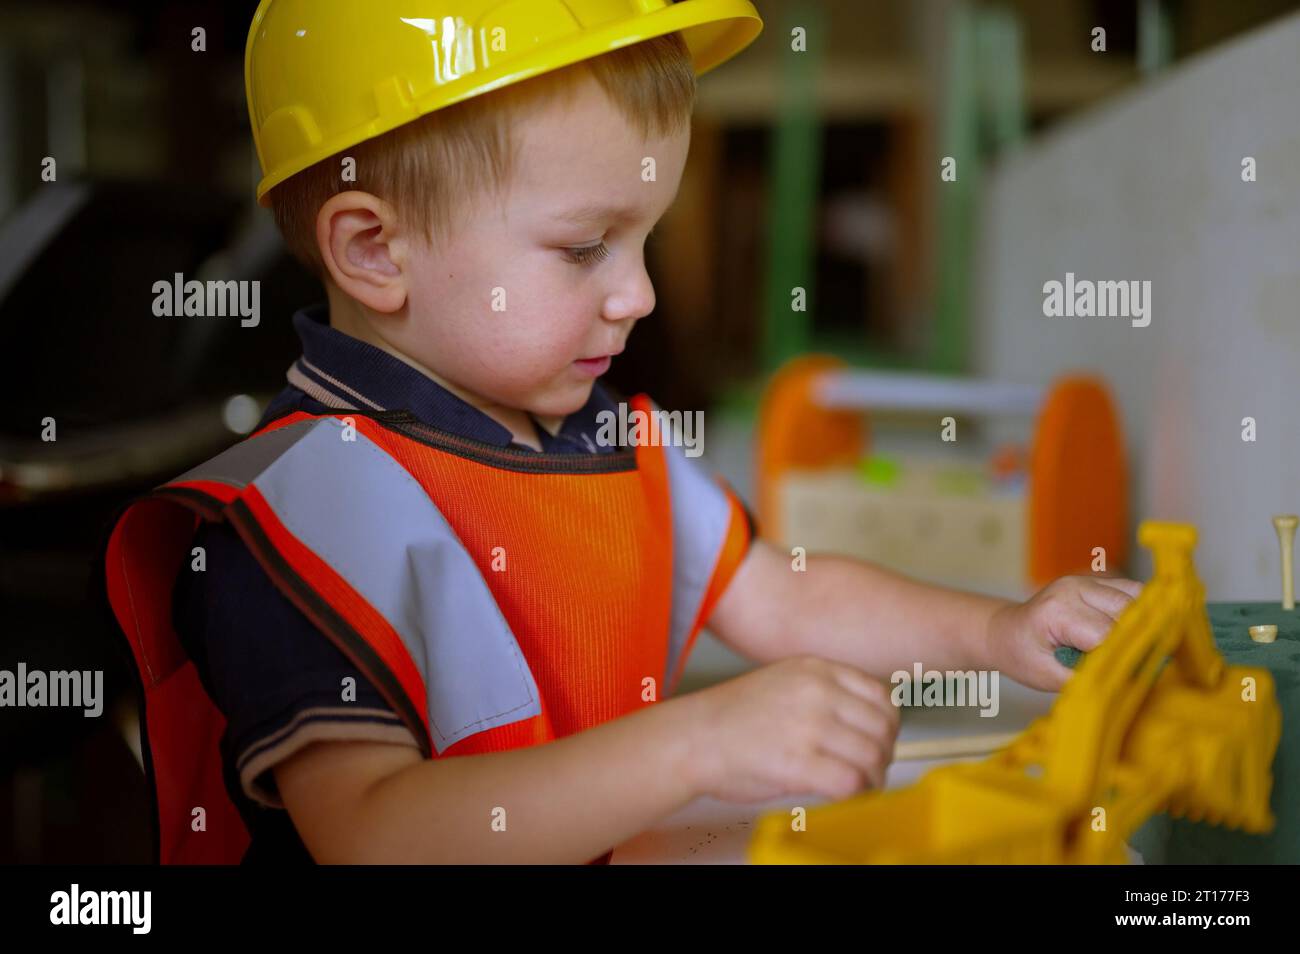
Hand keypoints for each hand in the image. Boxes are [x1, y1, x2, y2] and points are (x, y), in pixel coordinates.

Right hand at [681, 655, 899, 803]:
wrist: (693, 737)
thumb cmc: (733, 717)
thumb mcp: (785, 680)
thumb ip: (826, 690)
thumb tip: (867, 720)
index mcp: (816, 668)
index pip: (882, 696)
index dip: (887, 726)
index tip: (879, 741)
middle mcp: (817, 691)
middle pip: (883, 728)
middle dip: (883, 754)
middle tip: (871, 769)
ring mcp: (809, 725)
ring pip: (873, 756)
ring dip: (873, 778)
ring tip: (859, 786)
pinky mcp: (798, 762)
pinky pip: (851, 782)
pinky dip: (855, 794)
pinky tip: (844, 795)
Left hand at [986, 575, 1142, 690]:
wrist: (1005, 631)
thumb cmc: (1022, 656)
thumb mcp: (1047, 677)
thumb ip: (1085, 679)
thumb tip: (1127, 682)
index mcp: (1058, 610)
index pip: (1108, 634)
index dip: (1126, 657)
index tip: (1136, 677)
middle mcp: (1074, 588)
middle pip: (1129, 612)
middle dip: (1139, 640)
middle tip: (1141, 667)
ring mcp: (1087, 580)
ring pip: (1138, 597)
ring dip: (1143, 624)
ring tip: (1134, 648)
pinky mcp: (1097, 581)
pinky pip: (1133, 592)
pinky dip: (1140, 612)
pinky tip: (1132, 632)